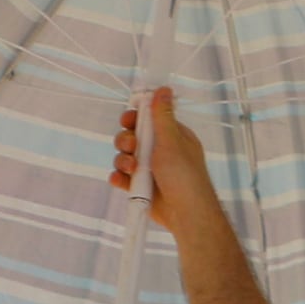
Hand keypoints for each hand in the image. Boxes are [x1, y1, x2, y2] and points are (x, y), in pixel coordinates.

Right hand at [114, 85, 218, 241]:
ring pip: (125, 157)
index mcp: (171, 136)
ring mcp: (150, 169)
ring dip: (122, 160)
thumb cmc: (183, 175)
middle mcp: (160, 150)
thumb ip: (162, 116)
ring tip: (131, 168)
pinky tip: (119, 180)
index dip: (134, 118)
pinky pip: (123, 177)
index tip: (128, 120)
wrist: (185, 214)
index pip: (148, 119)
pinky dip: (119, 177)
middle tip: (130, 146)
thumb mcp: (172, 140)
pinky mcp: (141, 187)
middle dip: (126, 140)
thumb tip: (163, 89)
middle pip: (132, 136)